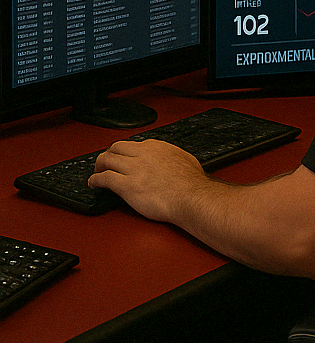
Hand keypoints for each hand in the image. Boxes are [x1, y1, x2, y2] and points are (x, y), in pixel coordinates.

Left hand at [89, 139, 205, 221]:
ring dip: (98, 166)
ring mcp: (133, 169)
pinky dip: (95, 180)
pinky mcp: (126, 185)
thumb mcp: (184, 159)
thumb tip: (170, 160)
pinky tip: (93, 184)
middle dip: (108, 155)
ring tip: (97, 173)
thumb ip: (171, 156)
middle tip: (105, 164)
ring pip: (106, 159)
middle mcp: (143, 154)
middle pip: (116, 148)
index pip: (133, 145)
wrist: (191, 197)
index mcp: (156, 147)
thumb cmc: (191, 183)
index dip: (125, 153)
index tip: (124, 159)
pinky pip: (104, 178)